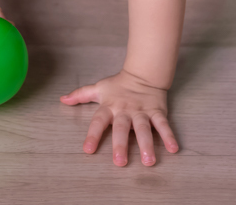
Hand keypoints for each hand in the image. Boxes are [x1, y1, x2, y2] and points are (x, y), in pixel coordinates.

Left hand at [61, 69, 177, 166]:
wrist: (143, 73)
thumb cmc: (118, 85)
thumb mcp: (99, 89)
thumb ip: (81, 95)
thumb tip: (62, 99)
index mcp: (109, 107)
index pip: (98, 121)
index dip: (93, 135)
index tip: (88, 150)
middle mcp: (125, 110)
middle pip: (122, 128)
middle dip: (120, 145)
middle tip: (119, 162)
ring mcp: (142, 111)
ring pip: (143, 128)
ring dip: (146, 144)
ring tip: (148, 160)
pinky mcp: (157, 112)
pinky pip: (163, 124)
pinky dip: (169, 136)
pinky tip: (173, 149)